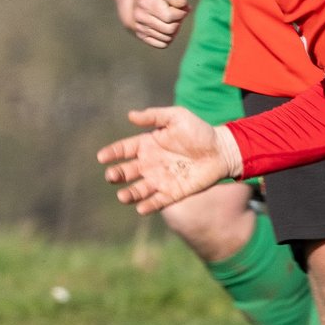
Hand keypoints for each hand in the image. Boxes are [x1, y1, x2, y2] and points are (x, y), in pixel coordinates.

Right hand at [98, 105, 238, 213]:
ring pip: (138, 189)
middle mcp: (150, 163)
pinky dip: (148, 206)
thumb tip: (130, 116)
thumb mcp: (177, 117)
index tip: (102, 157)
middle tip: (111, 176)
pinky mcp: (173, 193)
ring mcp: (160, 179)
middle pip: (127, 171)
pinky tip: (140, 208)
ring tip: (122, 196)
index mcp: (147, 144)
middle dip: (117, 174)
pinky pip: (157, 201)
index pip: (124, 149)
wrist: (222, 151)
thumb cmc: (199, 131)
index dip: (112, 153)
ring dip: (129, 193)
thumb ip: (154, 116)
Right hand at [132, 0, 190, 49]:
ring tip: (172, 19)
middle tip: (177, 13)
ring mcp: (139, 27)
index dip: (181, 13)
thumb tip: (181, 6)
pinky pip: (161, 44)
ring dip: (174, 30)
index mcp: (145, 2)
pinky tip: (167, 27)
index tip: (181, 6)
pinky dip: (168, 38)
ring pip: (167, 38)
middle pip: (169, 29)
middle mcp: (139, 16)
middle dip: (178, 22)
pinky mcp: (141, 35)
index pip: (169, 17)